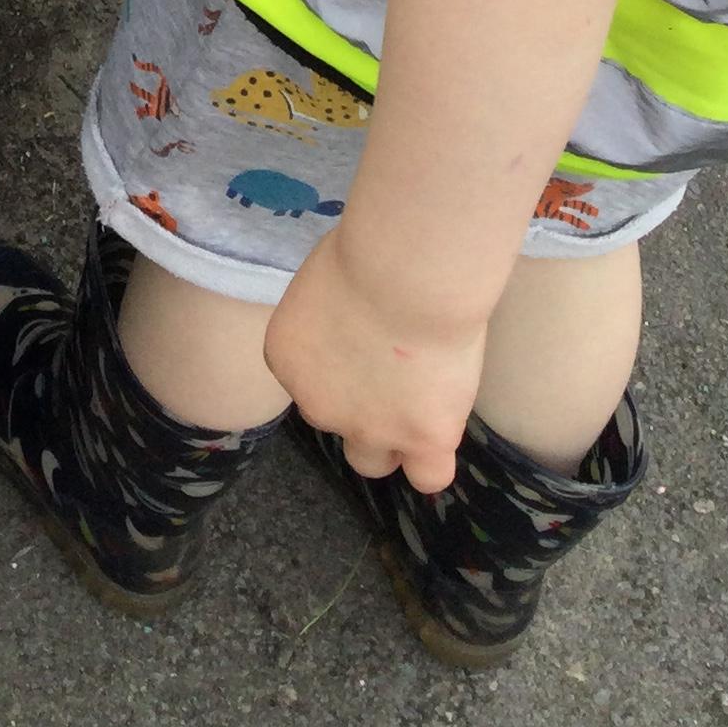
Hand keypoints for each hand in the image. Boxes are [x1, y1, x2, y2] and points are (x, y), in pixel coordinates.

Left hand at [264, 229, 485, 494]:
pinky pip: (427, 476)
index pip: (307, 379)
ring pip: (371, 462)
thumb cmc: (365, 250)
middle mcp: (317, 405)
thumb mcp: (324, 276)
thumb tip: (351, 312)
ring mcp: (369, 429)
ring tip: (417, 405)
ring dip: (389, 441)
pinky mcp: (421, 439)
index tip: (365, 332)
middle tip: (392, 365)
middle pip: (333, 420)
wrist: (405, 275)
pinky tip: (442, 430)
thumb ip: (330, 311)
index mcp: (285, 357)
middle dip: (358, 401)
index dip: (339, 361)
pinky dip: (431, 460)